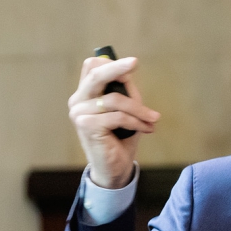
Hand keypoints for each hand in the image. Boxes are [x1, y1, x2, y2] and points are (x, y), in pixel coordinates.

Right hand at [67, 56, 159, 187]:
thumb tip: (127, 72)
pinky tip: (147, 129)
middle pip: (95, 75)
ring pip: (114, 100)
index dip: (110, 63)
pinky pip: (117, 117)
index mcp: (85, 94)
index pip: (91, 68)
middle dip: (116, 68)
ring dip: (139, 110)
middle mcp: (78, 101)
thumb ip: (124, 90)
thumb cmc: (121, 137)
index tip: (131, 64)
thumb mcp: (126, 109)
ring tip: (153, 119)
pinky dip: (136, 122)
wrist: (115, 168)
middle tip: (134, 62)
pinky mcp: (86, 126)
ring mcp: (79, 113)